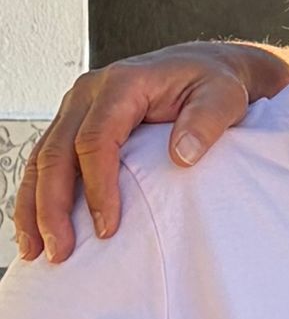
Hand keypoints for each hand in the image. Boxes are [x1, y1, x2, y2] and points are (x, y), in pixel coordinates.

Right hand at [12, 43, 288, 263]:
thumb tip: (183, 156)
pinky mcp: (74, 123)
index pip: (97, 140)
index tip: (106, 228)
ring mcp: (76, 107)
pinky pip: (46, 160)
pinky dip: (37, 195)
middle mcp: (88, 93)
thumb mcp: (223, 97)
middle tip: (59, 251)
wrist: (204, 67)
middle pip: (56, 153)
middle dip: (53, 206)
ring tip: (34, 251)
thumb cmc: (213, 83)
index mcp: (121, 84)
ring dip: (34, 207)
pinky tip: (36, 228)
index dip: (98, 187)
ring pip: (41, 159)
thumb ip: (206, 122)